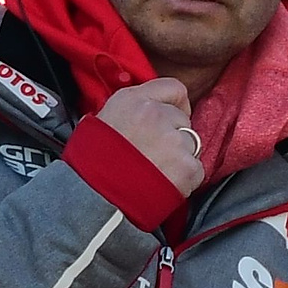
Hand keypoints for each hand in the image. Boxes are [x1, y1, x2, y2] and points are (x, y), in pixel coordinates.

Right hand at [96, 78, 203, 194]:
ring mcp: (174, 140)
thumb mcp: (101, 121)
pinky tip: (163, 184)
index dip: (175, 105)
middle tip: (154, 155)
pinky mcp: (187, 166)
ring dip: (179, 158)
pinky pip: (197, 169)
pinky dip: (186, 179)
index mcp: (132, 100)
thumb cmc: (91, 165)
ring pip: (192, 144)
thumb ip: (129, 110)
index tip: (171, 117)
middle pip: (183, 120)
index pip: (173, 88)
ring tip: (155, 172)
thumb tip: (145, 111)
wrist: (93, 199)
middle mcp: (156, 114)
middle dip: (174, 136)